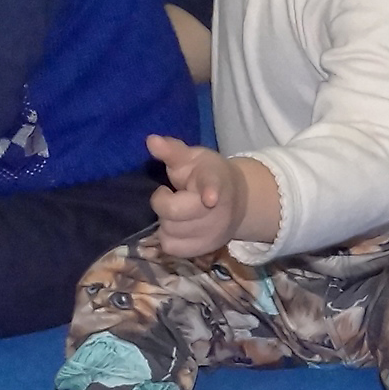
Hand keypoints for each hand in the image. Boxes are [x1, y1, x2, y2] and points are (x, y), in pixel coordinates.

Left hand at [146, 135, 275, 258]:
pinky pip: (173, 248)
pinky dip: (167, 237)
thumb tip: (151, 140)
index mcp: (214, 180)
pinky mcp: (205, 249)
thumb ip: (172, 150)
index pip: (212, 185)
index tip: (210, 199)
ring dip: (165, 220)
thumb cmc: (207, 174)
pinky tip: (174, 226)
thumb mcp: (193, 157)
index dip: (211, 192)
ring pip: (171, 231)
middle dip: (162, 202)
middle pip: (176, 212)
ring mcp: (213, 232)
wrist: (237, 201)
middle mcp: (218, 210)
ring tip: (176, 210)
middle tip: (169, 194)